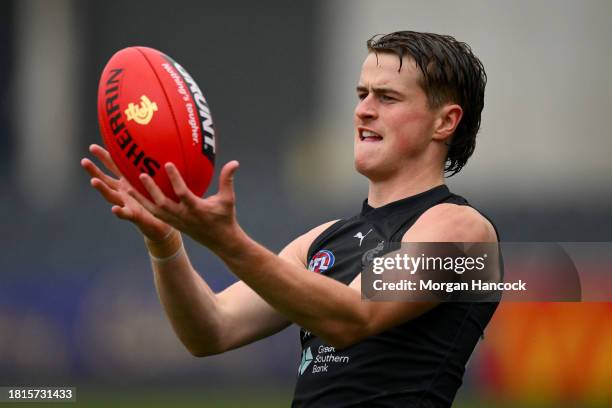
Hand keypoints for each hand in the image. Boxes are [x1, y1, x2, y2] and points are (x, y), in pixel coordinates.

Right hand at [81, 144, 172, 241]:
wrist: (162, 223)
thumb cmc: (158, 200)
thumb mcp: (154, 180)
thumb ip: (154, 166)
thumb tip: (159, 145)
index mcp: (127, 182)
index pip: (113, 167)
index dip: (103, 157)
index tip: (92, 147)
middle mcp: (123, 192)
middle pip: (106, 180)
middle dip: (94, 171)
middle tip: (84, 161)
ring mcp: (126, 204)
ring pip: (111, 196)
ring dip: (102, 189)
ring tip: (93, 181)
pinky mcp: (134, 215)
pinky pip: (125, 214)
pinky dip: (119, 212)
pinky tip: (114, 209)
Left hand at [128, 160, 242, 252]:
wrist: (222, 242)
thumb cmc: (225, 218)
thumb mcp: (228, 199)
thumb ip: (228, 180)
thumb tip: (234, 162)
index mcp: (196, 209)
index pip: (183, 193)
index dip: (175, 179)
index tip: (167, 164)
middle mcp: (183, 216)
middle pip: (162, 203)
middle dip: (151, 190)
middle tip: (141, 174)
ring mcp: (176, 221)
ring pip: (154, 210)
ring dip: (141, 199)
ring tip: (127, 186)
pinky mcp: (173, 224)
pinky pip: (155, 214)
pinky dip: (144, 205)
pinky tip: (135, 196)